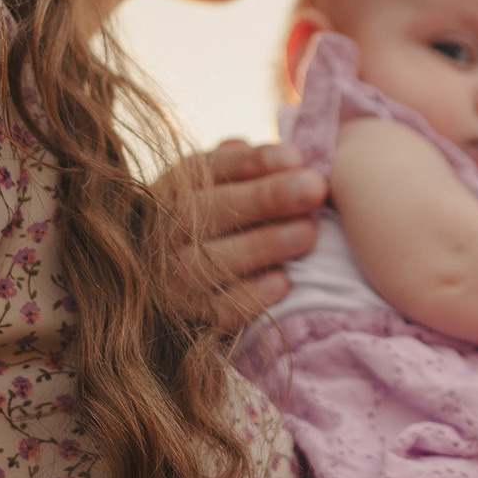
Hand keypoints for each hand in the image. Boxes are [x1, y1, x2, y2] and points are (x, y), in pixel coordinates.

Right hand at [187, 139, 326, 331]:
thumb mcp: (217, 193)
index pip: (206, 169)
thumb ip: (242, 172)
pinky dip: (250, 296)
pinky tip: (283, 281)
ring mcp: (169, 279)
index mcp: (171, 193)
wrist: (169, 305)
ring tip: (307, 233)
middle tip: (314, 187)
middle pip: (209, 210)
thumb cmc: (216, 234)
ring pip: (209, 260)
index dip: (250, 163)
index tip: (294, 158)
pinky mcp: (188, 322)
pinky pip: (215, 311)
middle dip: (265, 197)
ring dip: (263, 244)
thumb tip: (277, 155)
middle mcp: (163, 232)